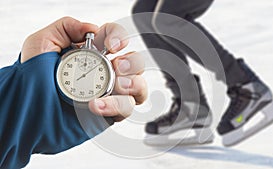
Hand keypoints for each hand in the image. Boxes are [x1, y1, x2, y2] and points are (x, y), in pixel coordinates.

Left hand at [21, 16, 146, 121]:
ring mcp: (110, 93)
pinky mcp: (110, 113)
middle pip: (135, 62)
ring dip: (133, 85)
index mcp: (93, 53)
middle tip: (118, 67)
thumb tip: (90, 28)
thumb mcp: (42, 43)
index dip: (119, 37)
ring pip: (138, 87)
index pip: (116, 38)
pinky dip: (115, 106)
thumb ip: (65, 27)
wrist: (28, 112)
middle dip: (132, 63)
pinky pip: (126, 109)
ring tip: (118, 85)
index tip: (110, 46)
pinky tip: (96, 105)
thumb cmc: (32, 80)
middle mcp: (106, 72)